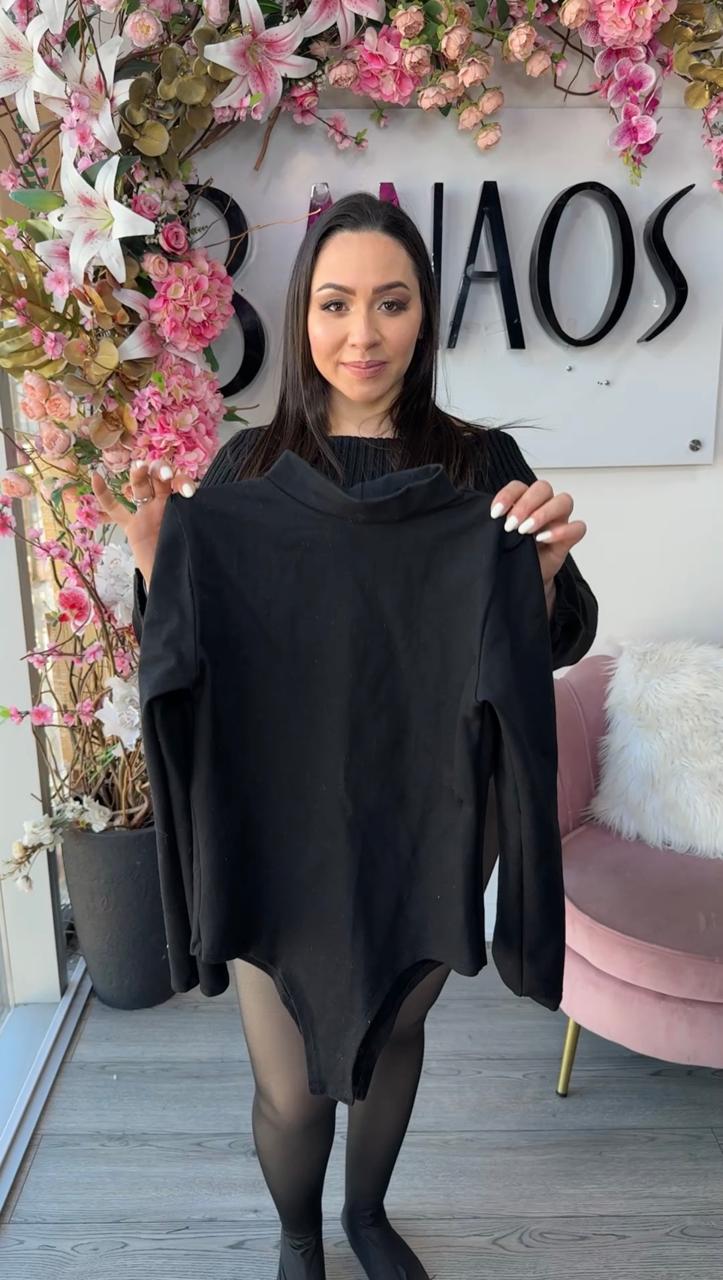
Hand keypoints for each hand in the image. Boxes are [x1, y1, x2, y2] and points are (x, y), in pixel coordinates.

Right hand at [90, 459, 196, 586]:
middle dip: (161, 472)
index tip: (187, 492)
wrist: (174, 580)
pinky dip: (103, 494)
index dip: (183, 483)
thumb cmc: (187, 559)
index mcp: (183, 504)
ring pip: (139, 488)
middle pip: (160, 478)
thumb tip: (205, 515)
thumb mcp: (194, 539)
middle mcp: (166, 505)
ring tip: (139, 467)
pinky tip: (96, 477)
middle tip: (164, 476)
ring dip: (139, 474)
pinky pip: (115, 509)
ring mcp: (147, 514)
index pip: (181, 483)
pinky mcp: (132, 527)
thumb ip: (194, 524)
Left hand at [489, 479, 586, 587]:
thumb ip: (494, 524)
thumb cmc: (510, 553)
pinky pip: (577, 527)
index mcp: (524, 501)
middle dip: (525, 504)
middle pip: (543, 488)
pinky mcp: (569, 538)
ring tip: (525, 531)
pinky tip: (543, 539)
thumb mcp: (498, 536)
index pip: (519, 486)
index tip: (495, 513)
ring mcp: (559, 520)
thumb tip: (482, 520)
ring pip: (564, 501)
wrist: (521, 578)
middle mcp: (544, 505)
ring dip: (543, 513)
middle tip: (511, 524)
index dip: (508, 495)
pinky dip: (562, 531)